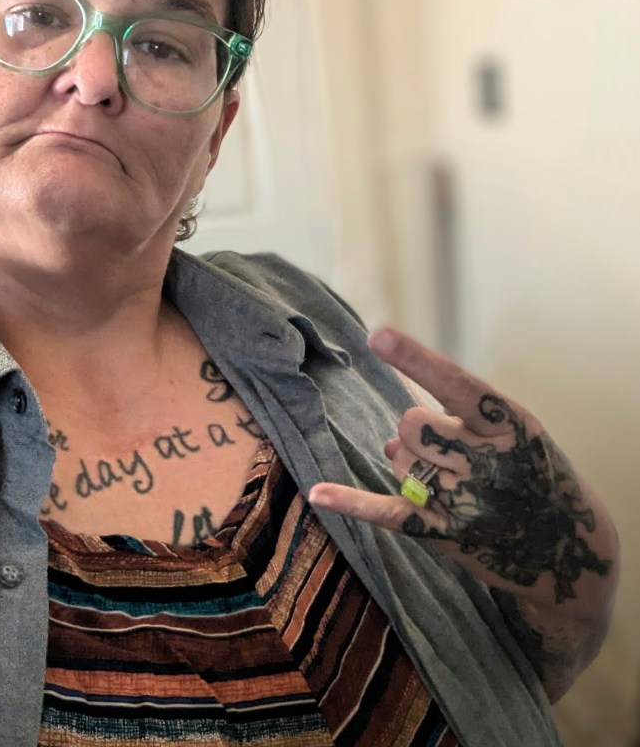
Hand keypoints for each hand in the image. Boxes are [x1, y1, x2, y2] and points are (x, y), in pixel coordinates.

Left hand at [308, 328, 613, 608]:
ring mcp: (466, 503)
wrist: (568, 550)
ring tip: (451, 478)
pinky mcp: (443, 534)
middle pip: (412, 422)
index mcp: (510, 426)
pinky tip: (318, 493)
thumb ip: (458, 420)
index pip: (456, 384)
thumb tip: (391, 438)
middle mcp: (488, 464)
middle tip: (451, 448)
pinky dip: (351, 502)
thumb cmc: (533, 473)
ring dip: (410, 460)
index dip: (415, 359)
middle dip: (420, 428)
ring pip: (398, 456)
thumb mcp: (515, 434)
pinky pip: (387, 510)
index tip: (377, 335)